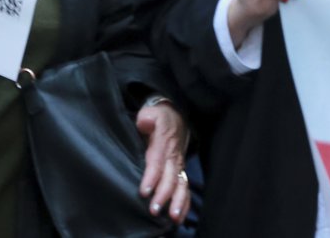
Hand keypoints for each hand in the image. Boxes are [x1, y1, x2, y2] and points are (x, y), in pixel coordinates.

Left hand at [136, 100, 190, 221]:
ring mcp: (178, 164)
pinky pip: (184, 188)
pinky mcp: (180, 171)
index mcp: (163, 142)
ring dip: (177, 201)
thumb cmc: (160, 117)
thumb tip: (145, 122)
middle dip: (163, 195)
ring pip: (180, 185)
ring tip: (173, 217)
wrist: (177, 115)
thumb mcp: (152, 112)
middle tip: (154, 210)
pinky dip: (184, 203)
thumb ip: (147, 117)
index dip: (152, 177)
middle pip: (170, 177)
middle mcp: (173, 156)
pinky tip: (180, 217)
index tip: (145, 191)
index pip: (157, 161)